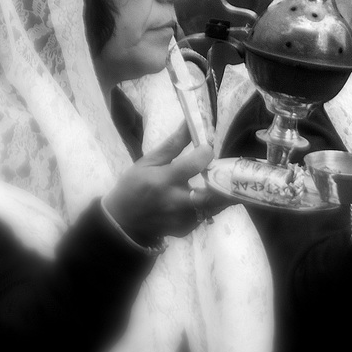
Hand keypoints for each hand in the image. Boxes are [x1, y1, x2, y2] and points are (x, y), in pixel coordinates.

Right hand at [102, 123, 219, 243]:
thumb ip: (173, 144)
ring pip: (214, 205)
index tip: (206, 148)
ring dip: (221, 192)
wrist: (122, 222)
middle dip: (227, 181)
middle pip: (213, 193)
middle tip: (230, 169)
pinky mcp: (186, 229)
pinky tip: (200, 197)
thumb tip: (190, 123)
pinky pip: (205, 214)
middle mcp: (175, 202)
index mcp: (163, 180)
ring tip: (218, 180)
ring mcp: (182, 219)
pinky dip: (208, 204)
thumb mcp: (148, 161)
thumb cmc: (133, 186)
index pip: (196, 164)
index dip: (206, 153)